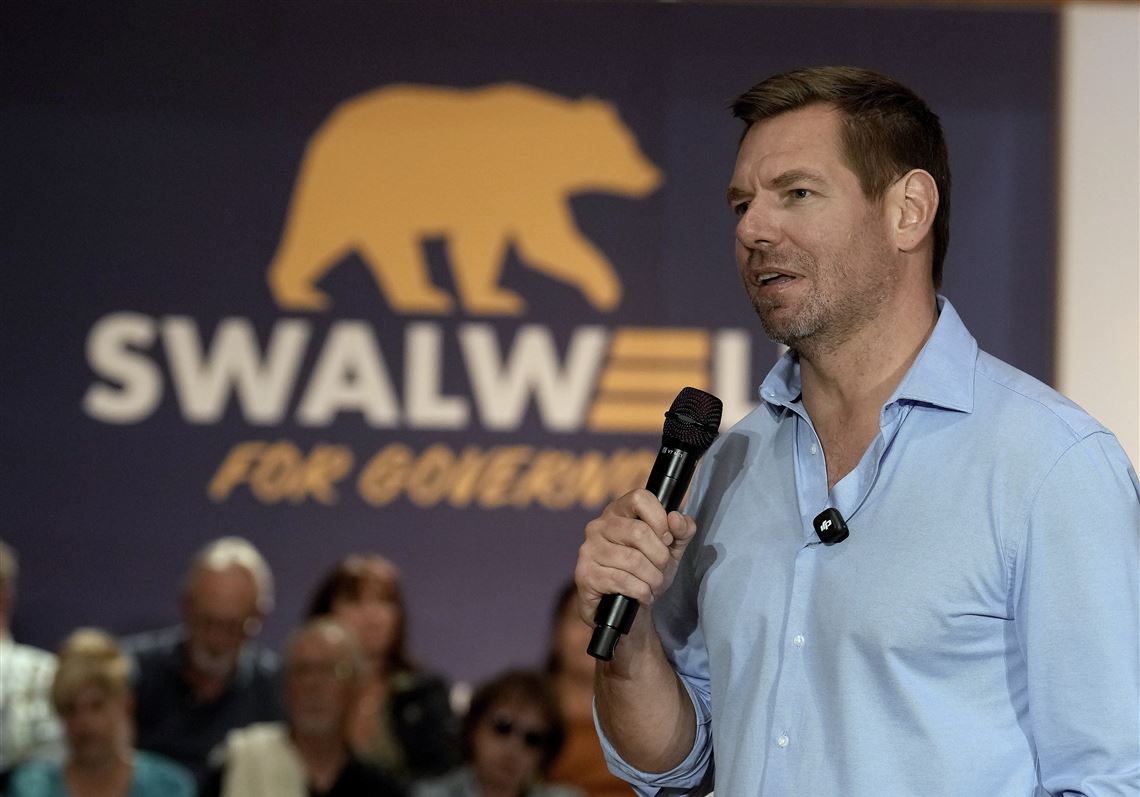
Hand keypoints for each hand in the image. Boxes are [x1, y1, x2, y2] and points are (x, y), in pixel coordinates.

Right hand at [574, 488, 697, 628]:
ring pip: (633, 560)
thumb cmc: (647, 572)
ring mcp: (589, 550)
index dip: (660, 518)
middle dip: (660, 556)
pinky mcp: (585, 574)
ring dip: (653, 578)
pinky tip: (642, 596)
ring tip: (653, 585)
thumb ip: (682, 530)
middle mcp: (598, 526)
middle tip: (661, 569)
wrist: (626, 610)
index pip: (640, 497)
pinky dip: (641, 592)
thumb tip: (676, 517)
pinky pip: (622, 580)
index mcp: (618, 512)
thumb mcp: (671, 549)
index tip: (666, 538)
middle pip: (639, 531)